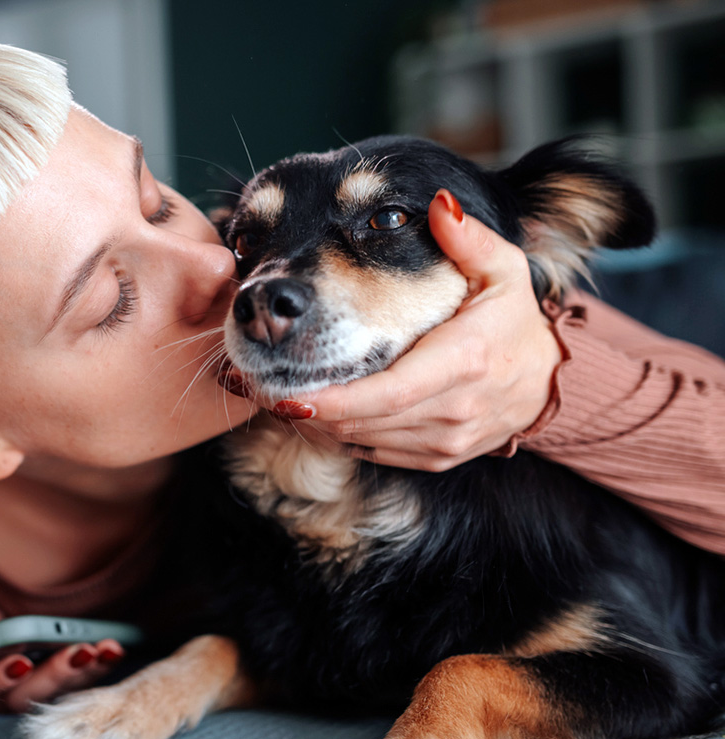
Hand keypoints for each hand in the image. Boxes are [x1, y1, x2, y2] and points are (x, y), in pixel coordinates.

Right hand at [0, 594, 124, 712]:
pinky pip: (77, 690)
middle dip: (52, 676)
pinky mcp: (55, 700)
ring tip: (100, 650)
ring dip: (80, 674)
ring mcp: (27, 706)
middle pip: (20, 702)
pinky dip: (97, 669)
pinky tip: (113, 650)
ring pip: (52, 699)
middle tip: (79, 653)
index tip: (21, 661)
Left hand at [254, 189, 561, 470]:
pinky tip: (316, 414)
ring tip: (280, 397)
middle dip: (312, 410)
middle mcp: (455, 409)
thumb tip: (438, 204)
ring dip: (320, 426)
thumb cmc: (514, 321)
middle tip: (265, 388)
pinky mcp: (436, 458)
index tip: (291, 394)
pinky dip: (342, 437)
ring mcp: (446, 441)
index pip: (388, 392)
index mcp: (465, 361)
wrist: (548, 383)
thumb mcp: (504, 271)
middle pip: (367, 420)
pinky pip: (375, 454)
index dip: (335, 401)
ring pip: (365, 441)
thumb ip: (469, 238)